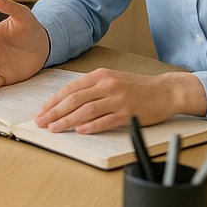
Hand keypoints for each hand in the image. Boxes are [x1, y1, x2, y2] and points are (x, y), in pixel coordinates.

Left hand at [34, 69, 206, 133]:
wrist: (165, 91)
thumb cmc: (136, 87)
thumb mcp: (111, 79)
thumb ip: (90, 88)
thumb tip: (65, 100)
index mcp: (100, 75)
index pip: (70, 89)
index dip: (53, 101)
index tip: (42, 111)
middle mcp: (107, 85)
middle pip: (74, 99)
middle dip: (54, 112)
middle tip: (41, 122)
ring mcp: (118, 99)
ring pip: (86, 110)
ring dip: (67, 121)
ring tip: (55, 128)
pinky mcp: (128, 113)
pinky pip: (106, 120)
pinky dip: (91, 126)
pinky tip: (80, 131)